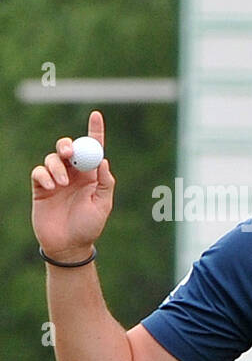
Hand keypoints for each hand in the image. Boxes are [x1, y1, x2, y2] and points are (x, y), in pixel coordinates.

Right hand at [31, 110, 114, 259]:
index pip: (93, 149)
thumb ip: (105, 183)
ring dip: (56, 167)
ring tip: (61, 185)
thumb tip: (104, 161)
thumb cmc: (89, 226)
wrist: (68, 245)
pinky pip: (38, 172)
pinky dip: (44, 175)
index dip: (94, 131)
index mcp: (92, 176)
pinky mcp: (41, 187)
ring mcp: (57, 180)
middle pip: (69, 148)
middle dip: (67, 145)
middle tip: (68, 152)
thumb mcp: (103, 205)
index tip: (96, 115)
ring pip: (52, 159)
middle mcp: (75, 174)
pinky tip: (51, 186)